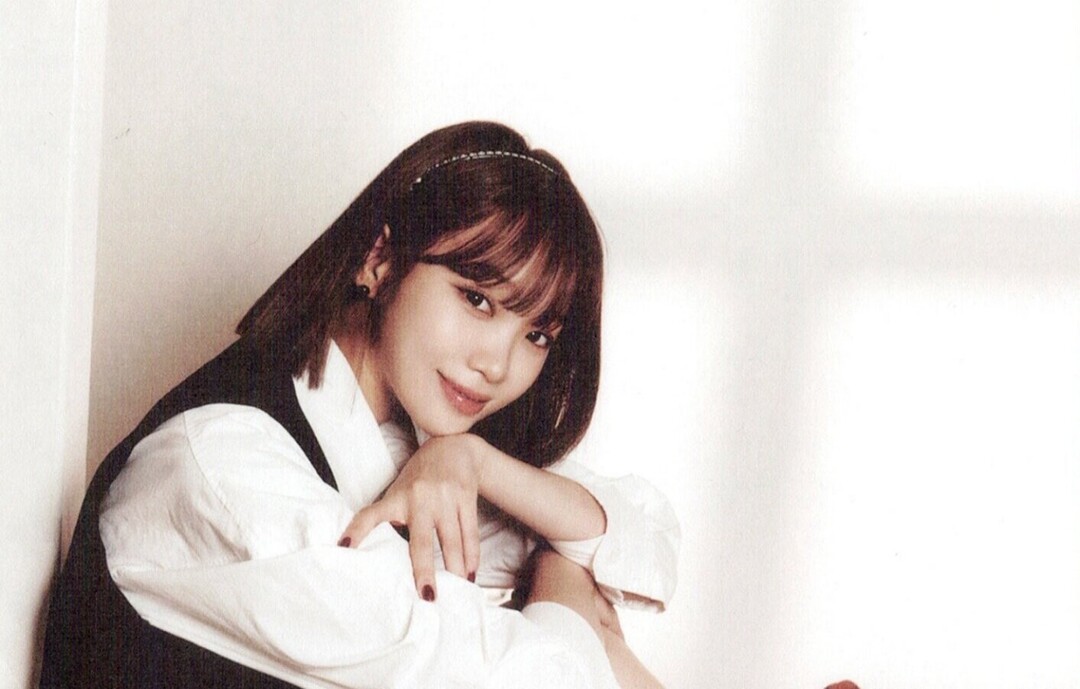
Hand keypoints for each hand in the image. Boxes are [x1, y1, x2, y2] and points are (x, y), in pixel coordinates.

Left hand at [338, 434, 484, 600]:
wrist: (453, 448)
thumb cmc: (419, 478)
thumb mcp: (399, 491)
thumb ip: (391, 517)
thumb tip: (376, 555)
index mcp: (397, 498)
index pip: (370, 515)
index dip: (355, 532)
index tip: (343, 549)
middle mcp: (420, 498)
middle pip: (422, 542)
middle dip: (425, 571)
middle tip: (427, 596)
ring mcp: (445, 498)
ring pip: (452, 541)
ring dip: (456, 569)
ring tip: (457, 590)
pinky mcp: (466, 497)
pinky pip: (470, 533)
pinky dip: (471, 556)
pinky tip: (470, 573)